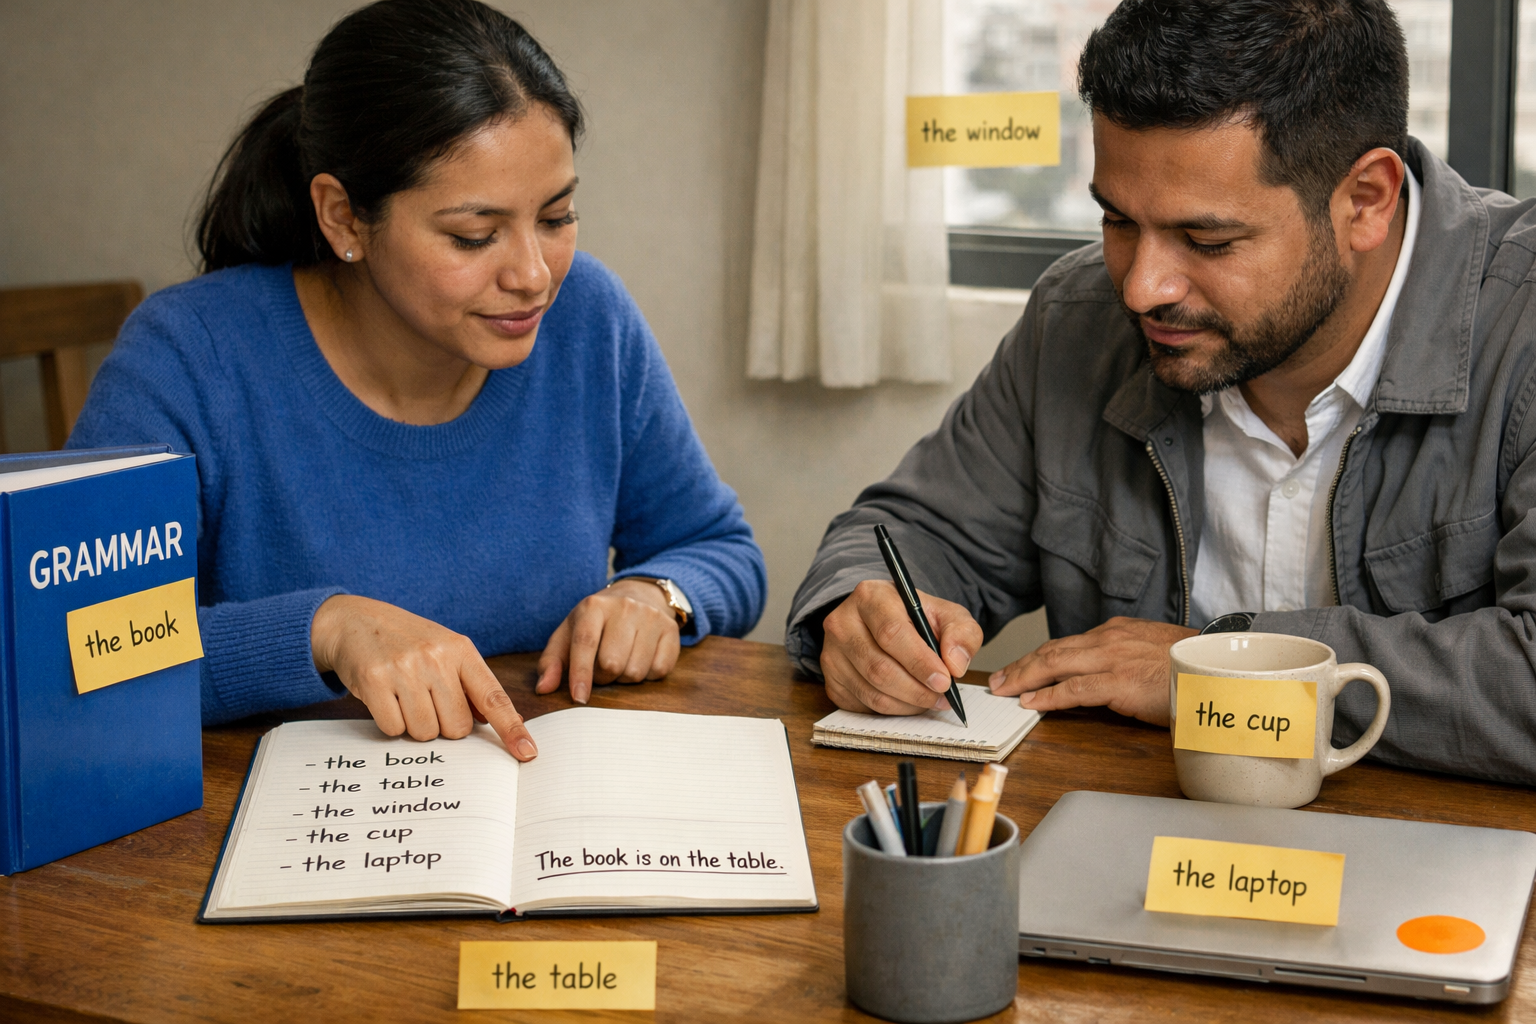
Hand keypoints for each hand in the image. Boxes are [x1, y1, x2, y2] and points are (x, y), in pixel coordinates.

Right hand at [311, 595, 537, 759]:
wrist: (355, 621)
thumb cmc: (407, 641)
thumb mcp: (446, 651)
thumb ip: (470, 684)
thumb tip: (491, 721)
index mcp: (461, 650)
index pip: (493, 697)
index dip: (511, 728)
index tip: (527, 752)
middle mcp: (436, 658)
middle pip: (457, 727)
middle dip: (444, 726)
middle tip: (427, 702)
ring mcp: (404, 669)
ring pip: (425, 732)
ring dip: (415, 726)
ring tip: (405, 697)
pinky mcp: (374, 682)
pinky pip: (393, 729)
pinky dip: (391, 723)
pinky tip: (386, 699)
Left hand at [535, 579, 681, 702]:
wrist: (638, 597)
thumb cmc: (596, 624)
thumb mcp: (569, 634)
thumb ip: (552, 662)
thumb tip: (544, 688)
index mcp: (593, 606)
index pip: (585, 644)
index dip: (581, 674)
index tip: (579, 698)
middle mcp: (624, 607)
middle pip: (612, 664)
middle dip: (603, 677)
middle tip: (602, 669)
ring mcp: (651, 617)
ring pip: (635, 671)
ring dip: (625, 678)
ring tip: (622, 662)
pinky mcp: (671, 630)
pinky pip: (658, 670)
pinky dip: (647, 675)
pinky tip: (641, 659)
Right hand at [819, 579, 981, 715]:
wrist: (884, 621)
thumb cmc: (915, 618)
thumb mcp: (946, 614)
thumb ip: (961, 633)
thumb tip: (955, 664)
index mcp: (870, 596)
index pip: (891, 633)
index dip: (919, 662)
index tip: (944, 681)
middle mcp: (842, 622)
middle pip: (878, 667)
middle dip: (916, 690)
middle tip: (941, 697)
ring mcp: (831, 653)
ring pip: (871, 691)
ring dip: (907, 704)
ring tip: (930, 700)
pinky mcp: (830, 679)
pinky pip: (862, 705)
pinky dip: (891, 710)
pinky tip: (908, 701)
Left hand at [988, 616, 1196, 724]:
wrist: (1220, 668)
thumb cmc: (1192, 666)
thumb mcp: (1152, 652)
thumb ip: (1124, 658)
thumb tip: (1102, 676)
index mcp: (1116, 632)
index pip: (1066, 644)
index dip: (1039, 658)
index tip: (1021, 669)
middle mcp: (1109, 640)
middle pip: (1053, 651)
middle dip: (1022, 666)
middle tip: (999, 681)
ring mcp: (1113, 659)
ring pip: (1056, 666)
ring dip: (1025, 680)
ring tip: (1006, 692)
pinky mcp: (1120, 682)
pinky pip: (1075, 689)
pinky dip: (1049, 696)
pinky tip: (1032, 703)